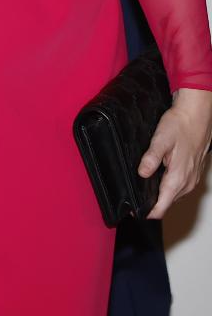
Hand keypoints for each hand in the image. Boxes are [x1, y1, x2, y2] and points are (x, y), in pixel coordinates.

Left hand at [141, 87, 211, 218]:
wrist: (197, 117)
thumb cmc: (179, 126)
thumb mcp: (160, 140)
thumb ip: (151, 159)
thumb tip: (141, 174)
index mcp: (177, 178)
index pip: (162, 206)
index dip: (148, 212)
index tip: (135, 213)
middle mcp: (186, 183)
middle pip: (167, 203)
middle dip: (152, 205)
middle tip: (134, 202)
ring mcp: (191, 179)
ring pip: (173, 196)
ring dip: (160, 197)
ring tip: (143, 194)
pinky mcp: (192, 174)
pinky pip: (179, 188)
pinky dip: (167, 189)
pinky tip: (157, 180)